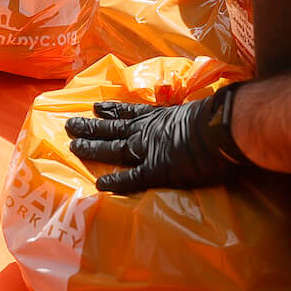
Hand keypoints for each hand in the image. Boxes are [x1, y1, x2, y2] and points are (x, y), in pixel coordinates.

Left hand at [64, 85, 250, 193]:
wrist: (220, 129)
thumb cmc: (215, 117)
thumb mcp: (196, 109)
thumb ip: (187, 112)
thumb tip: (198, 110)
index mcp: (158, 116)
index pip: (128, 112)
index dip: (111, 110)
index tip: (95, 107)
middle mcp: (147, 131)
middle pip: (112, 129)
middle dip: (90, 127)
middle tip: (69, 125)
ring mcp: (149, 150)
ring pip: (114, 149)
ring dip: (93, 148)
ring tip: (72, 146)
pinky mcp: (156, 170)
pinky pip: (132, 177)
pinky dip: (116, 181)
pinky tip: (100, 183)